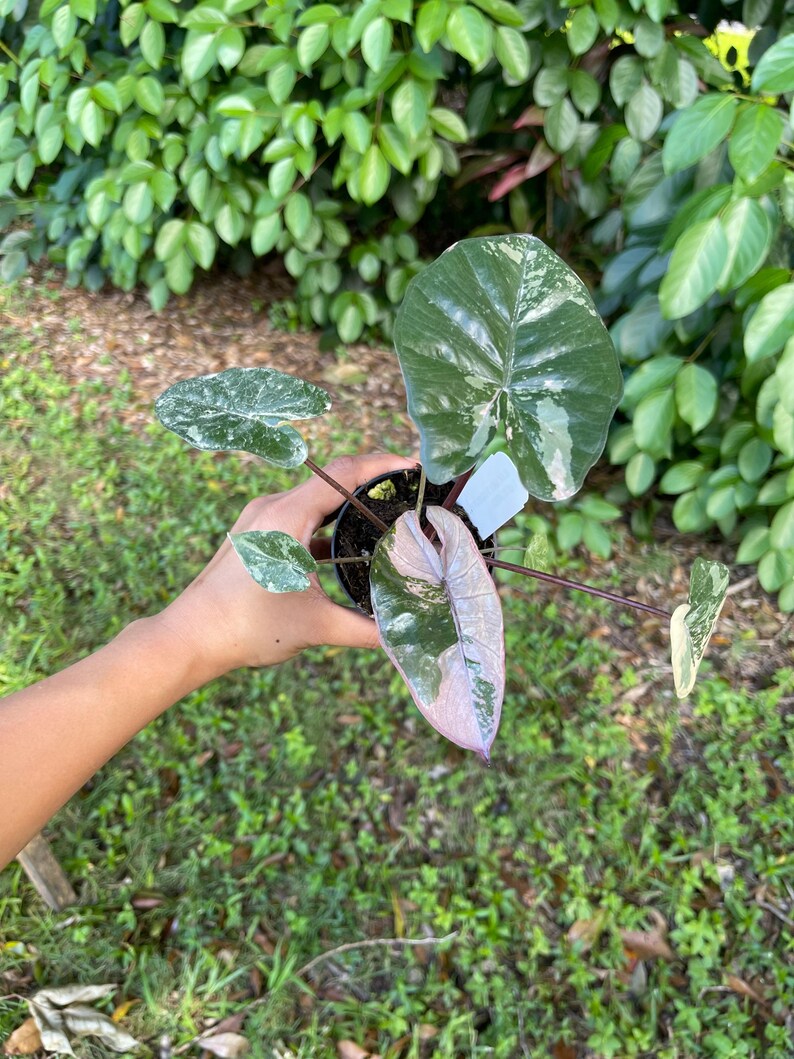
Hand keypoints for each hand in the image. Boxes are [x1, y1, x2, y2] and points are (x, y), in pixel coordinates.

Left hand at [155, 453, 416, 674]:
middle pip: (332, 479)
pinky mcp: (254, 535)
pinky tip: (346, 547)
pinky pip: (298, 517)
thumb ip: (365, 628)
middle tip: (409, 490)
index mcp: (287, 516)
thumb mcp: (315, 627)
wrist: (189, 637)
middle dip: (372, 481)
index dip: (383, 464)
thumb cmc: (245, 627)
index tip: (415, 466)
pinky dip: (326, 525)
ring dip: (348, 503)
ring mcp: (260, 519)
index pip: (344, 473)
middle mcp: (272, 507)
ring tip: (384, 515)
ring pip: (314, 499)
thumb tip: (404, 632)